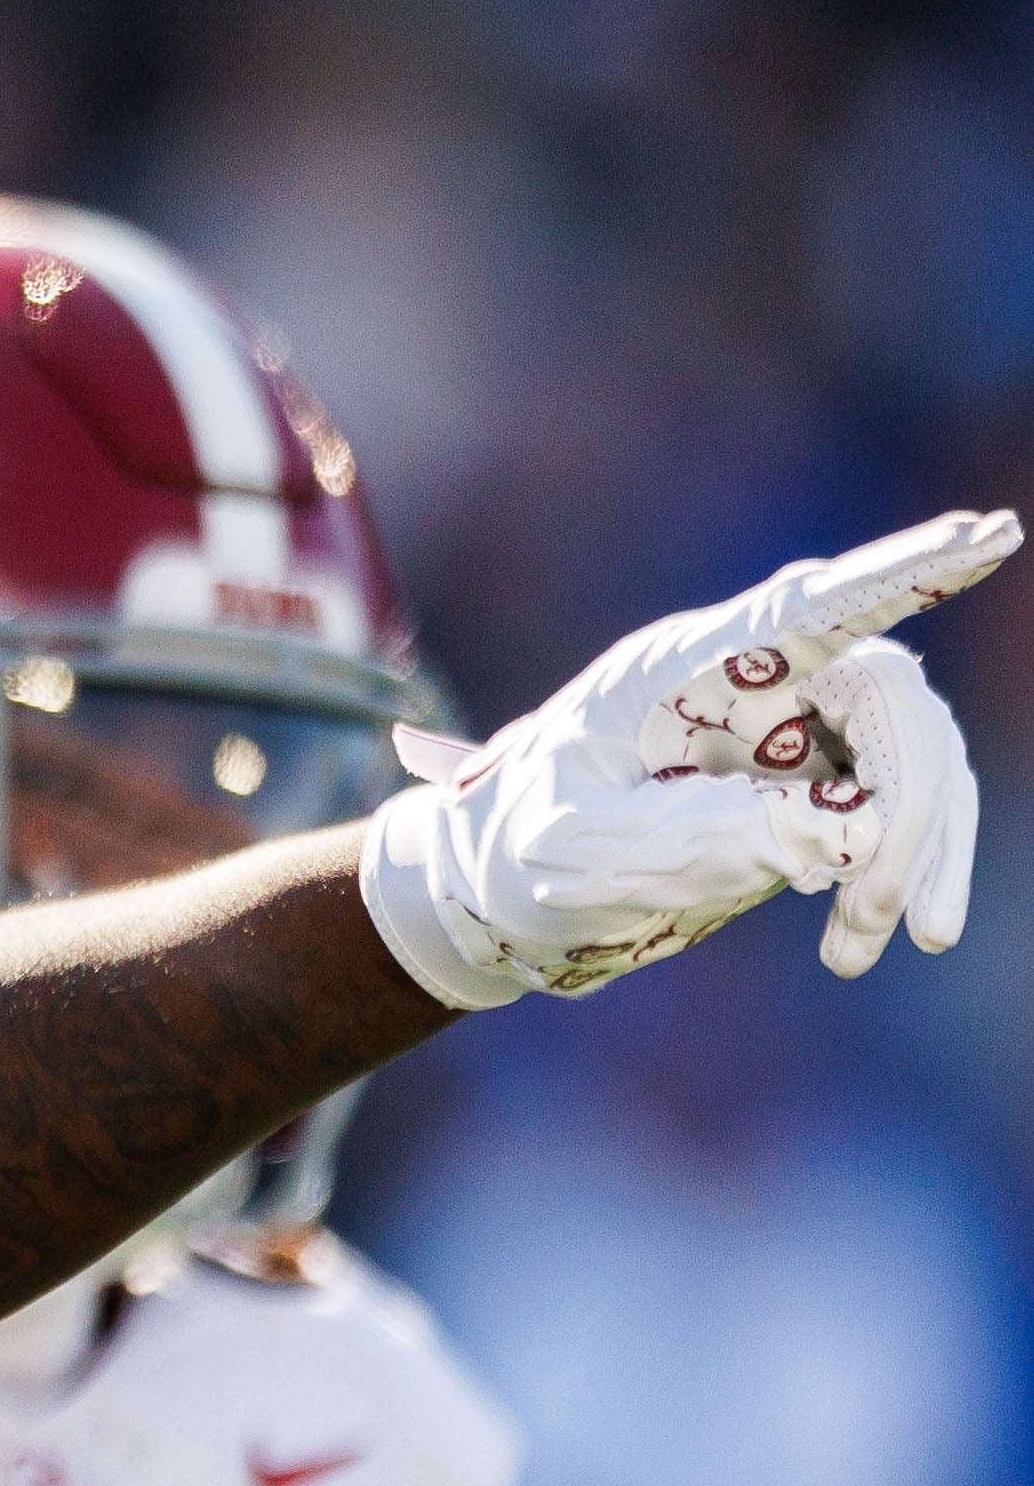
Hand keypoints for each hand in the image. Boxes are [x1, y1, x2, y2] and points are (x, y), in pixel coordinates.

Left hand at [359, 509, 1010, 1005]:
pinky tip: (854, 944)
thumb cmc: (516, 850)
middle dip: (911, 810)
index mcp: (685, 664)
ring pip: (915, 764)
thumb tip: (841, 835)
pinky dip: (893, 876)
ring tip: (859, 950)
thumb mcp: (572, 855)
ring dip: (913, 857)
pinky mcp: (816, 785)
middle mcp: (758, 679)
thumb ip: (687, 841)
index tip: (991, 535)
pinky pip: (895, 815)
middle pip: (890, 705)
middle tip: (882, 912)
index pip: (810, 606)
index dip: (900, 573)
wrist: (500, 891)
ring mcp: (796, 730)